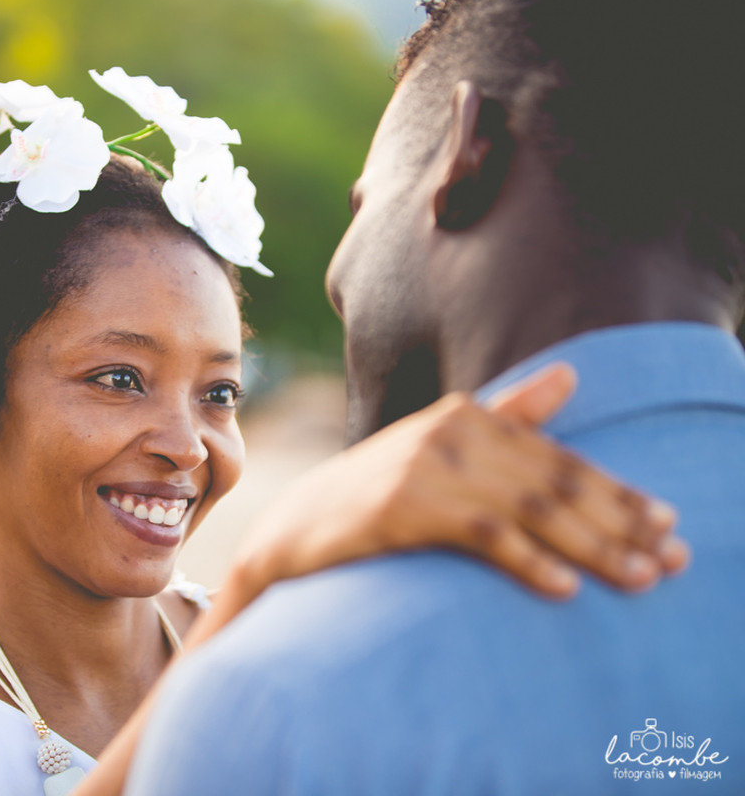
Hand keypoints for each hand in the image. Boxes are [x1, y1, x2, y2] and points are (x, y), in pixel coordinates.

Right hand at [232, 364, 685, 599]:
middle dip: (620, 524)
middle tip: (670, 561)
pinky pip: (483, 534)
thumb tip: (570, 375)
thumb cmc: (374, 494)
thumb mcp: (440, 447)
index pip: (560, 457)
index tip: (668, 524)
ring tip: (638, 580)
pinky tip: (564, 588)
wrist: (294, 530)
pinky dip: (529, 561)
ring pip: (530, 509)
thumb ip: (507, 414)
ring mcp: (425, 466)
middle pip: (555, 482)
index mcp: (466, 414)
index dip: (619, 492)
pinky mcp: (404, 506)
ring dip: (593, 548)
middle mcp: (450, 431)